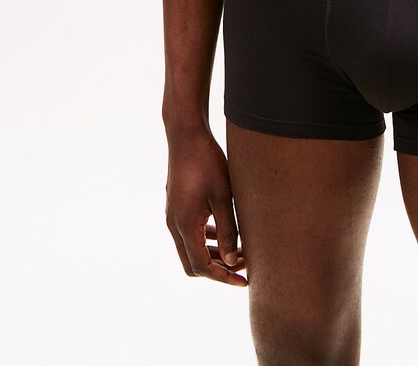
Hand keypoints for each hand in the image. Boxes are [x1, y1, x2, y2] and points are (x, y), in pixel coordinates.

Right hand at [165, 125, 247, 285]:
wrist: (186, 135)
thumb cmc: (207, 162)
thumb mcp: (223, 197)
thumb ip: (229, 230)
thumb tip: (233, 261)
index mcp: (185, 225)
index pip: (202, 266)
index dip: (223, 277)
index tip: (244, 281)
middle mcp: (174, 224)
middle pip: (193, 263)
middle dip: (218, 269)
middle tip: (243, 266)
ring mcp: (172, 215)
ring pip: (190, 248)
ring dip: (212, 254)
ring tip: (239, 250)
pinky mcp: (176, 206)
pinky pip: (188, 233)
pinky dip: (205, 239)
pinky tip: (223, 231)